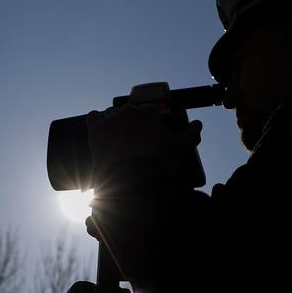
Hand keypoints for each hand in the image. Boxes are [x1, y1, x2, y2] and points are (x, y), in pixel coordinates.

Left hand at [86, 104, 202, 181]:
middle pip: (131, 112)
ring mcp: (111, 119)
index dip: (150, 124)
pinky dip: (97, 122)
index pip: (149, 112)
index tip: (150, 136)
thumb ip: (191, 135)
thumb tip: (198, 124)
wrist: (132, 181)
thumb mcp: (181, 149)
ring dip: (115, 122)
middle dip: (133, 124)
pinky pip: (93, 117)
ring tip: (118, 140)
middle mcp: (129, 111)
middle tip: (135, 142)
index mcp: (149, 112)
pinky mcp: (96, 130)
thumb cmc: (159, 164)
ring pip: (112, 114)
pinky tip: (101, 131)